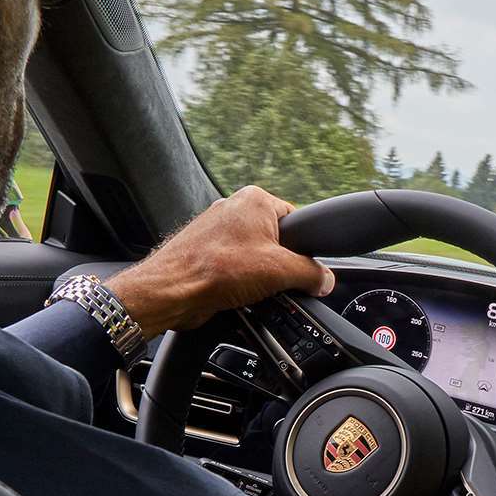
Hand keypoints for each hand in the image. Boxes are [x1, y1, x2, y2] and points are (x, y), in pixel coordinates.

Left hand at [104, 185, 334, 335]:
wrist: (171, 291)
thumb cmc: (215, 269)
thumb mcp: (280, 271)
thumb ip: (311, 274)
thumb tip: (324, 280)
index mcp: (256, 200)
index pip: (298, 221)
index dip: (304, 250)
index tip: (304, 270)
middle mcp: (236, 209)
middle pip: (278, 242)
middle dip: (279, 267)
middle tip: (274, 282)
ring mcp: (219, 231)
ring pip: (257, 258)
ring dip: (259, 278)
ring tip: (251, 289)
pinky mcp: (207, 252)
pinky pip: (237, 269)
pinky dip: (241, 284)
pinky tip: (237, 295)